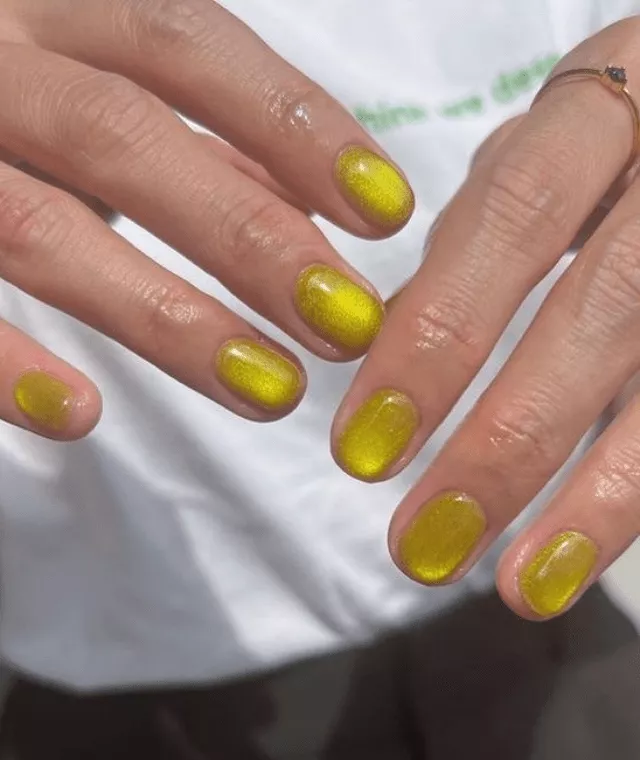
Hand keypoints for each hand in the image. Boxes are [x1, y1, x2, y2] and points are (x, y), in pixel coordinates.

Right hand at [0, 0, 413, 437]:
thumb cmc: (13, 100)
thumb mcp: (95, 84)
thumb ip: (196, 134)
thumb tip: (317, 201)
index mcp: (50, 2)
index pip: (187, 44)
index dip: (292, 123)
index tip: (385, 210)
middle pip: (125, 135)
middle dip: (247, 235)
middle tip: (343, 322)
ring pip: (40, 229)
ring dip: (165, 318)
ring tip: (269, 389)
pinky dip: (4, 360)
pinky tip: (81, 413)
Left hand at [332, 17, 639, 619]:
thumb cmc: (610, 138)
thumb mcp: (542, 148)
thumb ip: (478, 233)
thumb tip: (386, 342)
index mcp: (609, 105)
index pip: (508, 223)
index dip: (435, 340)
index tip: (365, 447)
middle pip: (602, 311)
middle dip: (507, 440)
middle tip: (426, 542)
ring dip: (598, 496)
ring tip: (521, 584)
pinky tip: (580, 550)